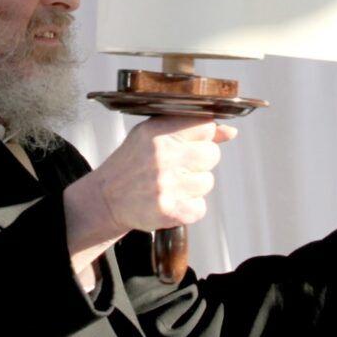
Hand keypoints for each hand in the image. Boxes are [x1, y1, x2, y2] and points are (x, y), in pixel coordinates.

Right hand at [63, 117, 237, 258]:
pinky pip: (200, 208)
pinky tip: (172, 201)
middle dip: (199, 162)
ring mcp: (166, 185)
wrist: (106, 198)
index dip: (202, 136)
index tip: (191, 143)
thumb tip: (230, 131)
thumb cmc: (133, 163)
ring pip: (207, 182)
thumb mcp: (153, 135)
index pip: (205, 125)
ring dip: (194, 186)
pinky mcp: (169, 210)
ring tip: (171, 185)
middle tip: (178, 167)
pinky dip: (189, 208)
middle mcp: (162, 156)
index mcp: (158, 132)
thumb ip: (191, 129)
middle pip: (212, 154)